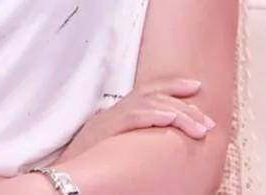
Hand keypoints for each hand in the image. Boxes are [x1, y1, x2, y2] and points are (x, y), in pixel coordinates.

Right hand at [60, 78, 214, 159]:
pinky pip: (138, 116)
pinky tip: (176, 120)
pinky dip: (159, 115)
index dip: (173, 86)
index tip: (196, 86)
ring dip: (180, 113)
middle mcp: (113, 111)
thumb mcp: (111, 151)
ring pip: (151, 104)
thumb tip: (155, 147)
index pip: (148, 92)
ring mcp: (109, 118)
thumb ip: (130, 141)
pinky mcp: (107, 129)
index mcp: (115, 115)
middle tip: (207, 120)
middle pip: (154, 96)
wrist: (59, 179)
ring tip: (201, 127)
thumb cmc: (87, 168)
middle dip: (184, 105)